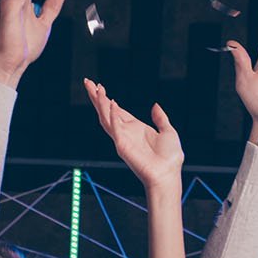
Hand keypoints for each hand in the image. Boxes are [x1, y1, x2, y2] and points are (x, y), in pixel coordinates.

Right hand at [85, 80, 184, 198]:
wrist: (168, 174)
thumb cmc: (169, 158)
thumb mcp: (168, 131)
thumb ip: (161, 118)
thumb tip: (155, 105)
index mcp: (135, 128)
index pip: (116, 110)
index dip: (107, 98)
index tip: (100, 86)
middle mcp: (126, 132)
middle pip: (106, 111)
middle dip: (97, 97)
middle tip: (87, 82)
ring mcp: (122, 138)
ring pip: (106, 117)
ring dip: (100, 103)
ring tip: (93, 88)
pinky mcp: (123, 145)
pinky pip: (115, 127)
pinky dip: (113, 115)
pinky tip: (112, 102)